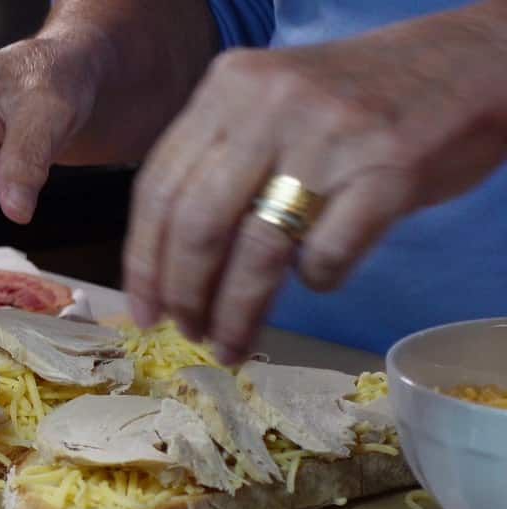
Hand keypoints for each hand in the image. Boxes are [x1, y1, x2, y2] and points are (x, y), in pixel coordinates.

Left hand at [123, 3, 506, 361]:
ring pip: (257, 250)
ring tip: (231, 344)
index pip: (159, 188)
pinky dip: (316, 281)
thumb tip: (169, 262)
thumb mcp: (271, 104)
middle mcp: (271, 105)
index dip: (143, 261)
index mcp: (229, 87)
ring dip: (237, 312)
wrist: (466, 63)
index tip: (143, 311)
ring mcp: (330, 137)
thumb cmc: (356, 98)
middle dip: (185, 295)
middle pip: (197, 224)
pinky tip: (317, 283)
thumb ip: (220, 161)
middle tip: (188, 333)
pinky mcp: (389, 169)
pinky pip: (329, 252)